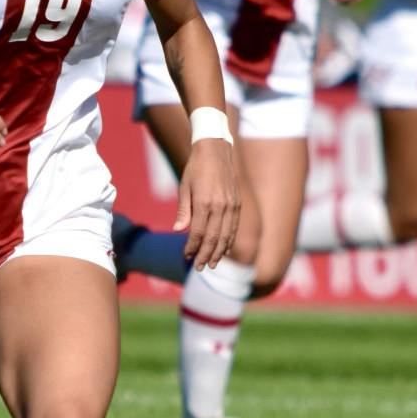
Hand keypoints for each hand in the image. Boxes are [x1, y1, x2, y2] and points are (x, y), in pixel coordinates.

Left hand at [174, 138, 238, 267]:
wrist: (216, 150)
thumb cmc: (195, 169)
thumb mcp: (184, 187)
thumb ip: (183, 211)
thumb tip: (178, 231)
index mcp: (204, 202)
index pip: (198, 233)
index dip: (192, 247)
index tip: (186, 256)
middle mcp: (220, 206)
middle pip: (214, 238)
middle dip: (205, 255)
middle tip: (199, 267)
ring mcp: (231, 205)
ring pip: (226, 235)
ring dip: (219, 252)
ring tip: (211, 264)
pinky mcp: (237, 203)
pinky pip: (234, 227)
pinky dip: (229, 241)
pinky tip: (223, 249)